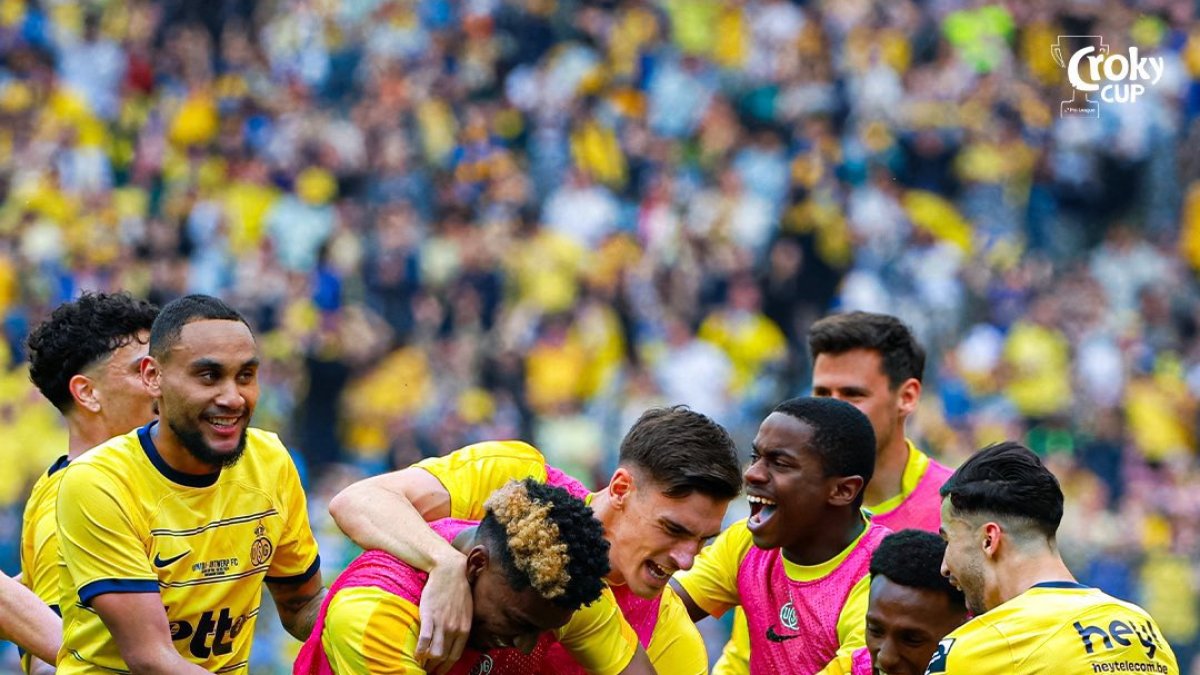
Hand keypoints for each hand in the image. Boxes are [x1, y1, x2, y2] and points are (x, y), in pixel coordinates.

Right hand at [418, 552, 471, 674]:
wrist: (450, 571)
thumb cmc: (458, 591)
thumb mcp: (466, 612)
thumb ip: (461, 627)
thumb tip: (455, 642)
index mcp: (464, 629)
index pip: (454, 656)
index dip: (445, 667)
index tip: (438, 672)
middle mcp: (454, 629)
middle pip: (444, 657)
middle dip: (434, 668)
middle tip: (427, 671)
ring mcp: (442, 623)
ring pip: (434, 653)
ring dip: (426, 662)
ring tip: (419, 664)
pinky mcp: (429, 616)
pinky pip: (424, 639)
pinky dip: (419, 650)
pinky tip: (415, 654)